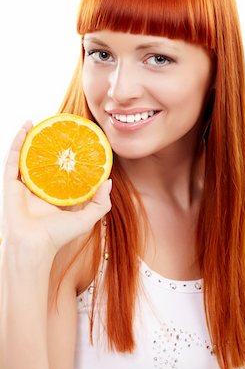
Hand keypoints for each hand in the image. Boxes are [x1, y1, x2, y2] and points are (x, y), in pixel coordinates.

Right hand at [1, 121, 111, 261]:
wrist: (35, 246)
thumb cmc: (59, 236)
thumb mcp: (86, 219)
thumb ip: (101, 203)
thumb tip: (109, 180)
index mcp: (55, 194)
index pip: (63, 170)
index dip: (69, 156)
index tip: (78, 141)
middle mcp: (40, 188)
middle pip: (44, 160)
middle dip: (49, 143)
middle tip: (57, 127)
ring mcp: (25, 185)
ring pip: (27, 156)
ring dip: (31, 137)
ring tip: (38, 121)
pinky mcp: (11, 184)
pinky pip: (14, 159)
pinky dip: (18, 142)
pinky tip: (26, 128)